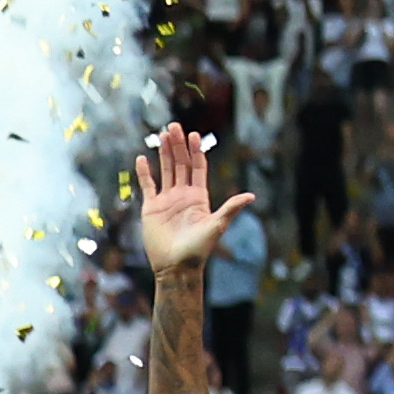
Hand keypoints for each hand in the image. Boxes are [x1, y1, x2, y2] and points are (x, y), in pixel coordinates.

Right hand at [131, 122, 254, 280]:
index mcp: (199, 197)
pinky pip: (148, 186)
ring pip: (165, 171)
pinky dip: (144, 172)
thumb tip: (251, 195)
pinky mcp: (151, 208)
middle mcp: (183, 195)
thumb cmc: (198, 249)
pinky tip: (142, 158)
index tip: (194, 135)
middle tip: (173, 126)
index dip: (196, 151)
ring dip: (163, 153)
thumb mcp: (216, 226)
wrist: (175, 266)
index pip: (198, 168)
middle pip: (180, 164)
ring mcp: (167, 200)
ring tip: (161, 135)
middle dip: (177, 146)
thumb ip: (231, 209)